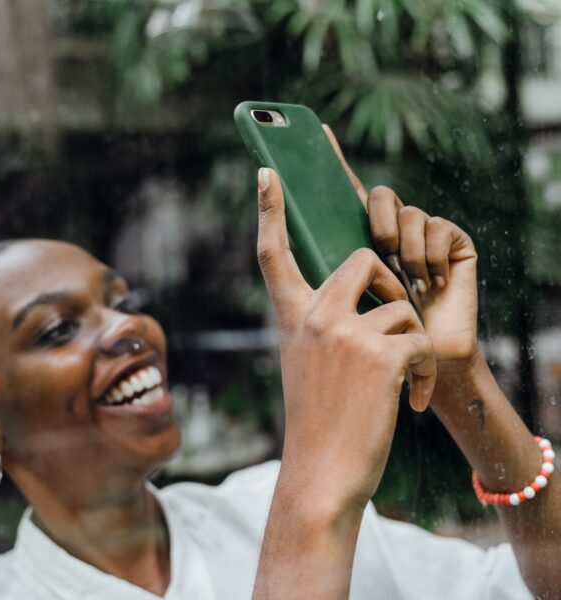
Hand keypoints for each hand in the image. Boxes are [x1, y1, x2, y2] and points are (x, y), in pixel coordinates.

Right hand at [257, 167, 435, 510]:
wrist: (321, 471)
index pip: (274, 252)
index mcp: (293, 317)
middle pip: (362, 259)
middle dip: (389, 280)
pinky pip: (419, 338)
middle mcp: (314, 316)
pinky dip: (424, 370)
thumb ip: (324, 324)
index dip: (271, 210)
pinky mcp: (378, 354)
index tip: (269, 172)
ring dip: (410, 340)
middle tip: (395, 316)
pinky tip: (411, 401)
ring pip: (400, 304)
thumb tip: (363, 297)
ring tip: (403, 381)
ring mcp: (344, 332)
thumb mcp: (309, 362)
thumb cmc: (319, 419)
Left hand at [324, 125, 478, 366]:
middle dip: (378, 222)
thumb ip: (322, 264)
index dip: (331, 162)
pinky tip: (435, 286)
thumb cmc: (372, 343)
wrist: (421, 368)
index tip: (315, 129)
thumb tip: (297, 227)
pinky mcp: (454, 243)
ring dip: (406, 255)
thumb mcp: (336, 302)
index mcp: (358, 242)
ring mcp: (424, 236)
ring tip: (411, 288)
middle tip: (382, 254)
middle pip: (379, 195)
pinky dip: (432, 260)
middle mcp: (391, 232)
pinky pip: (438, 229)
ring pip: (407, 215)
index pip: (343, 195)